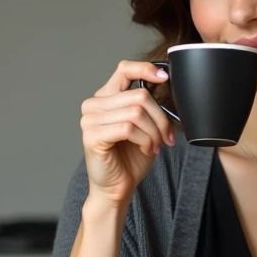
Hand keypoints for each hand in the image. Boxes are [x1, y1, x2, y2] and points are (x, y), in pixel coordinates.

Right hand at [80, 60, 174, 205]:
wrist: (117, 187)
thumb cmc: (130, 158)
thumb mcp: (144, 126)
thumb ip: (147, 106)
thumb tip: (165, 85)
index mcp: (105, 98)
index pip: (124, 69)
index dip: (146, 69)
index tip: (164, 77)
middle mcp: (93, 105)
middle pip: (139, 95)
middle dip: (160, 118)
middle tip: (166, 137)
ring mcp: (90, 120)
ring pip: (136, 112)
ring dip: (154, 132)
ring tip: (155, 145)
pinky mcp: (92, 136)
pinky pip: (128, 128)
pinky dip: (145, 140)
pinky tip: (146, 150)